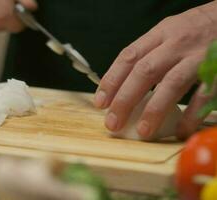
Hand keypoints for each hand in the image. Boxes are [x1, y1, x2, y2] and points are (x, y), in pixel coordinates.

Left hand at [94, 1, 216, 139]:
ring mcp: (199, 56)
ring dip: (154, 110)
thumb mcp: (170, 32)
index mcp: (161, 33)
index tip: (100, 102)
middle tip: (112, 122)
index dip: (111, 80)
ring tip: (142, 131)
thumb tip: (124, 83)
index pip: (129, 56)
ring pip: (171, 83)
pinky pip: (204, 95)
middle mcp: (177, 43)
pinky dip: (191, 115)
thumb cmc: (198, 29)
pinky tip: (180, 130)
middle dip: (125, 99)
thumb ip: (150, 52)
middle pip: (144, 71)